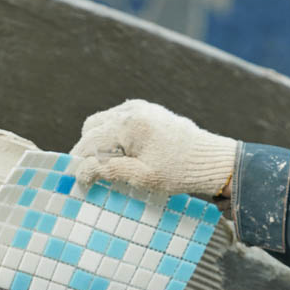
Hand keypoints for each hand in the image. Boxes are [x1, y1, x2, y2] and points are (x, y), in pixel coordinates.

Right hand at [70, 99, 237, 195]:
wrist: (211, 160)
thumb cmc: (179, 171)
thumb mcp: (143, 177)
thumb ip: (110, 170)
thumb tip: (81, 170)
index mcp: (128, 125)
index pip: (90, 142)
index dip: (80, 163)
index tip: (79, 182)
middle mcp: (131, 110)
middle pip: (92, 128)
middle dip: (88, 150)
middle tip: (93, 174)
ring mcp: (140, 107)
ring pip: (104, 122)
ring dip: (100, 143)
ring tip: (110, 166)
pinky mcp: (149, 110)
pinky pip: (120, 120)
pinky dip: (115, 136)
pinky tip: (125, 155)